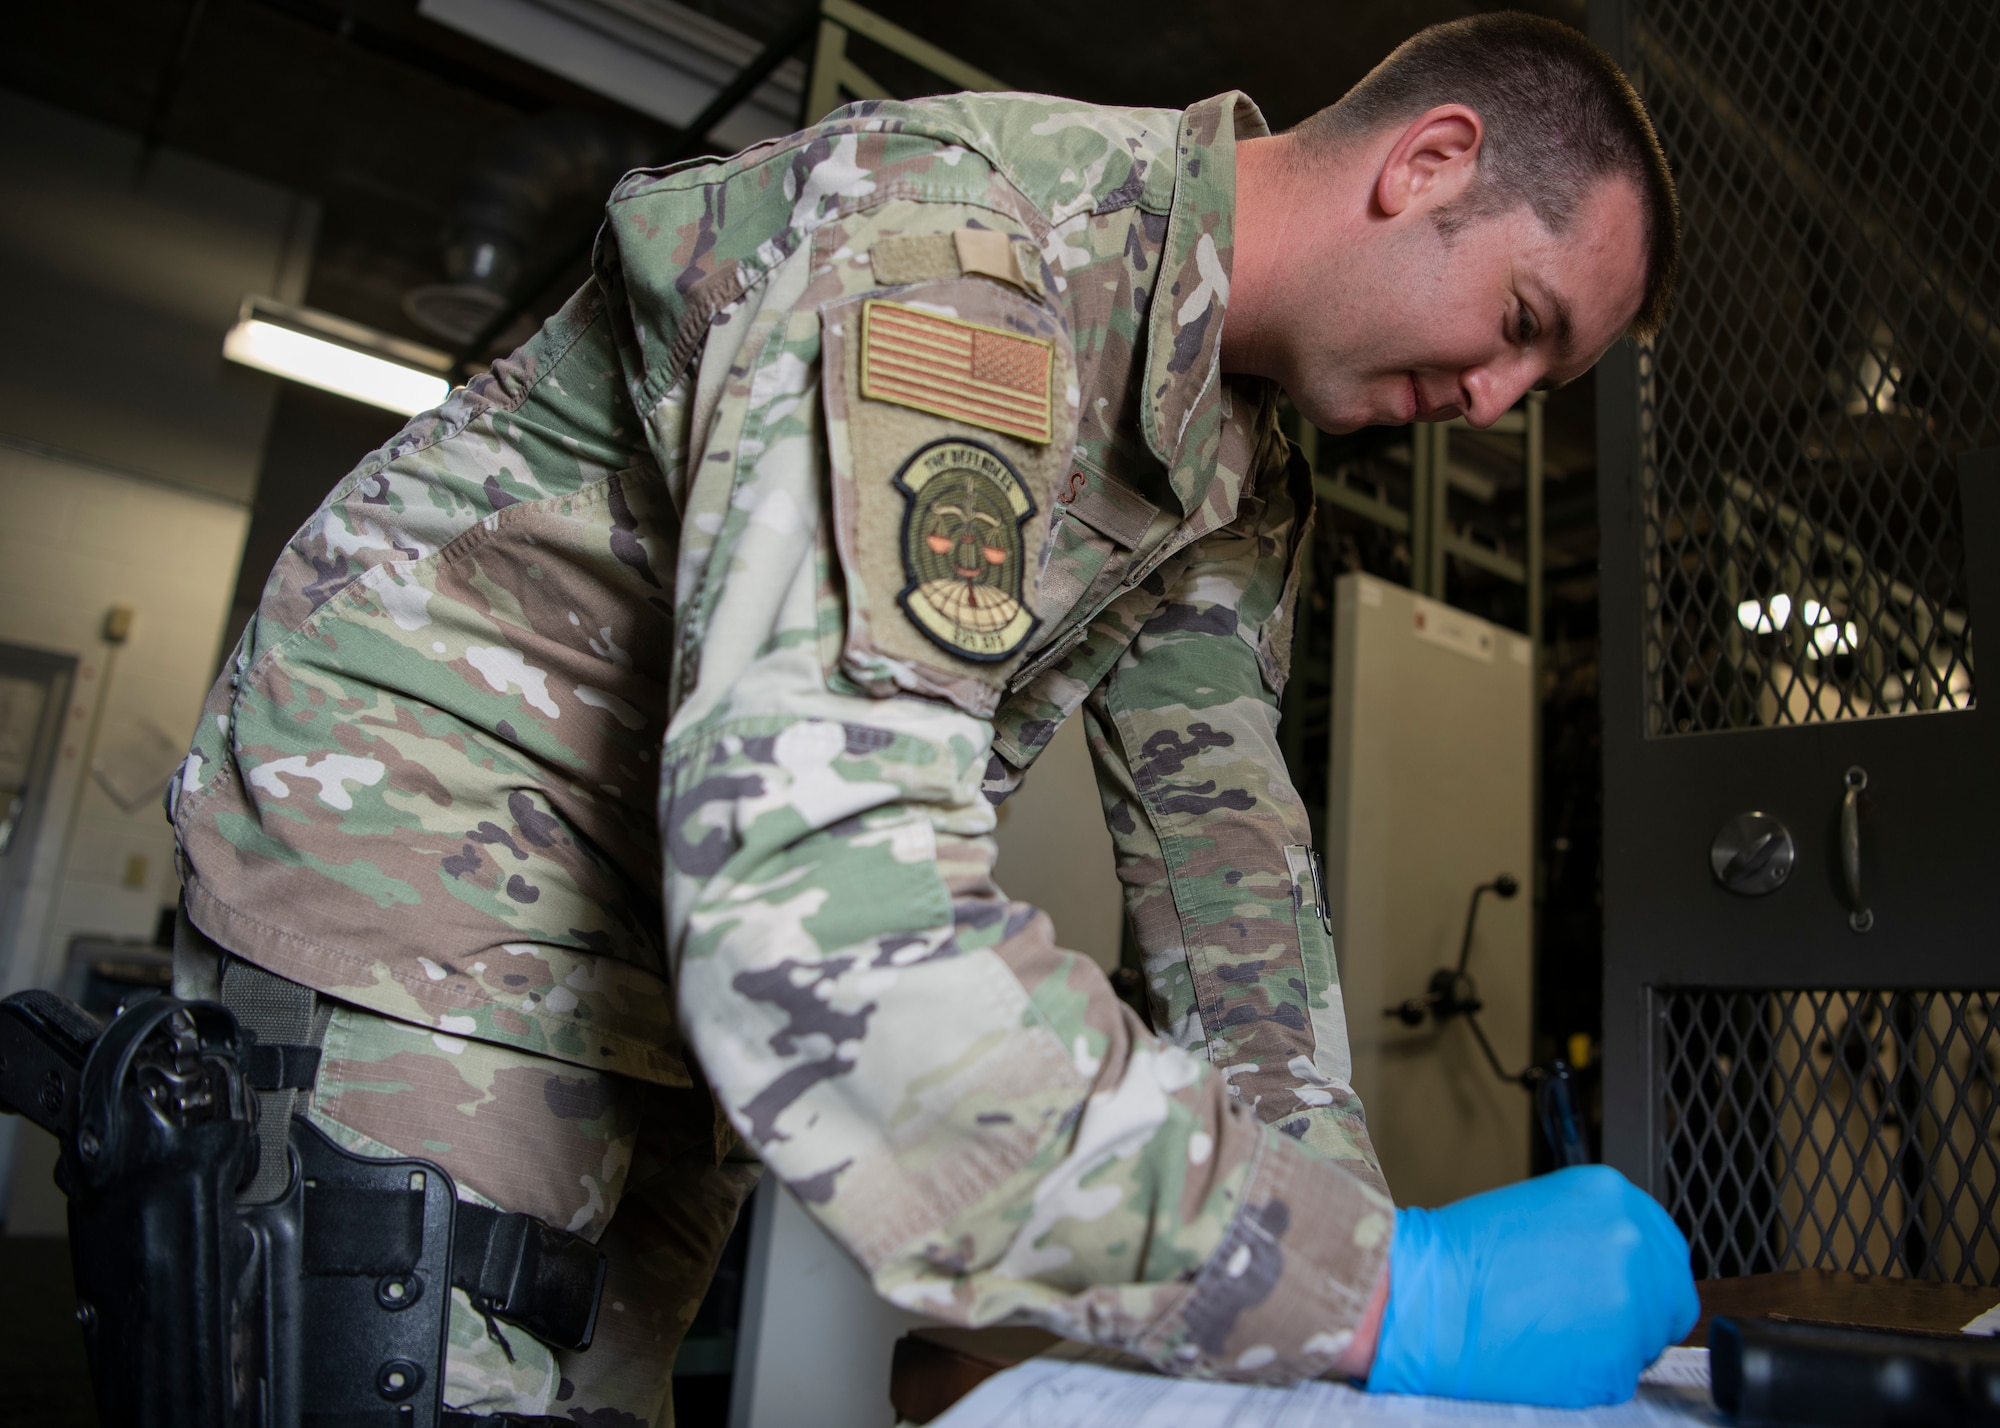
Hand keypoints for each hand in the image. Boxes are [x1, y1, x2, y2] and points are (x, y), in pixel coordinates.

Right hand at [1366, 1164, 1698, 1406]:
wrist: (1424, 1295)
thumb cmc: (1463, 1256)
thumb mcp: (1542, 1210)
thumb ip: (1594, 1231)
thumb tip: (1625, 1266)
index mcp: (1613, 1195)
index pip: (1665, 1248)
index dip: (1643, 1277)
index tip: (1618, 1291)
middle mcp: (1632, 1242)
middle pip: (1671, 1297)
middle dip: (1638, 1314)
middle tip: (1588, 1321)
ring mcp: (1631, 1303)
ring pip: (1648, 1340)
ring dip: (1612, 1344)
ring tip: (1555, 1333)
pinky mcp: (1617, 1360)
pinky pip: (1621, 1376)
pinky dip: (1590, 1375)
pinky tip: (1548, 1353)